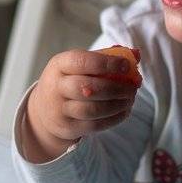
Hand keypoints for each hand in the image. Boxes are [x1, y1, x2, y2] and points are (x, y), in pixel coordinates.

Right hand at [22, 49, 139, 162]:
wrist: (45, 109)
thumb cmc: (70, 80)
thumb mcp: (79, 65)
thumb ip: (106, 57)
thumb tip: (136, 54)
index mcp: (59, 65)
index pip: (82, 62)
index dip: (107, 63)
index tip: (127, 66)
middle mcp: (55, 87)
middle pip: (88, 88)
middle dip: (116, 87)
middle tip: (134, 86)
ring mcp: (60, 110)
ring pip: (92, 109)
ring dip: (117, 104)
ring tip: (130, 99)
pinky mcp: (68, 128)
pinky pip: (95, 125)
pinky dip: (114, 118)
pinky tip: (124, 110)